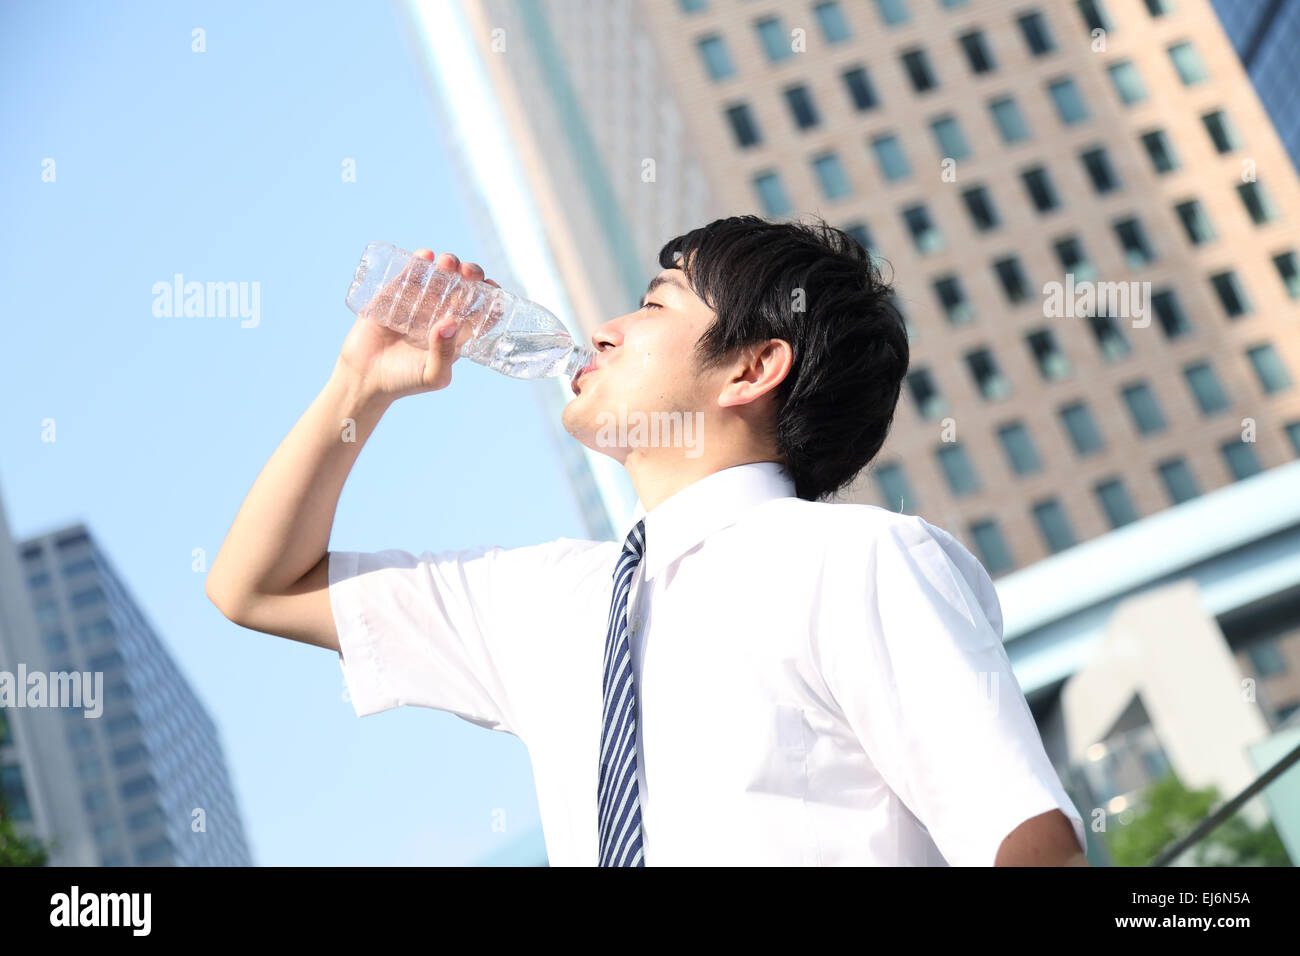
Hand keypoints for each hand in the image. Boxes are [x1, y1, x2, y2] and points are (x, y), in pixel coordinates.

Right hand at [338, 250, 500, 398]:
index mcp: (456, 334)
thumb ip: (445, 354)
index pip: (481, 311)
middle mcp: (440, 315)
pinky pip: (410, 274)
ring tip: (447, 263)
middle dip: (471, 275)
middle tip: (469, 272)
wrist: (364, 378)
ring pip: (439, 276)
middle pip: (463, 288)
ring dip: (448, 265)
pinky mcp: (394, 295)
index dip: (491, 297)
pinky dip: (419, 261)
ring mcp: (418, 303)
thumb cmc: (404, 382)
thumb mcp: (432, 375)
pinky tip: (426, 255)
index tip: (492, 286)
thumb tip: (451, 322)